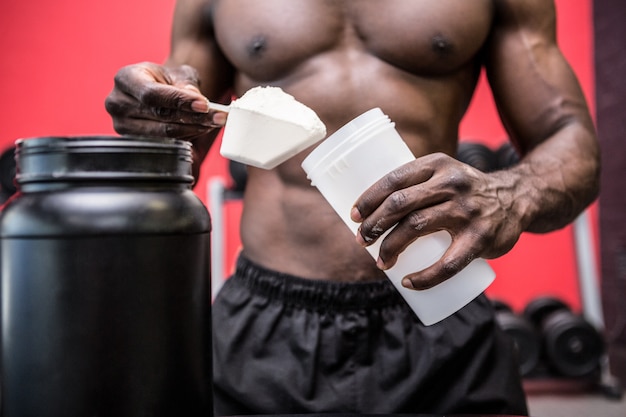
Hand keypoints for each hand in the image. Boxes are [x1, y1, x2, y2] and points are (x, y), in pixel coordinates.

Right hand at [105, 62, 226, 138]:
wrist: (154, 91)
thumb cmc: (165, 80)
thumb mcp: (177, 74)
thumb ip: (186, 84)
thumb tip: (196, 100)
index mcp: (125, 79)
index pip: (152, 94)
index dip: (179, 101)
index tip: (204, 105)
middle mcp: (117, 102)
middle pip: (160, 115)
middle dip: (193, 117)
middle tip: (219, 117)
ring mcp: (122, 125)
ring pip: (164, 133)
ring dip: (193, 129)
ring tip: (213, 122)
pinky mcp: (132, 142)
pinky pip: (164, 143)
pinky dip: (186, 137)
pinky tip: (200, 130)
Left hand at [350, 152, 524, 289]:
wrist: (518, 197)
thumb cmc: (467, 190)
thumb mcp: (444, 174)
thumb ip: (415, 185)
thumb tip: (371, 210)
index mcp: (437, 165)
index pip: (394, 179)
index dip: (369, 199)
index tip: (354, 216)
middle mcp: (451, 183)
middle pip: (400, 204)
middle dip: (373, 225)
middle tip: (361, 240)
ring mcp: (467, 210)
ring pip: (416, 227)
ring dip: (390, 247)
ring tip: (380, 262)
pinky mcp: (481, 238)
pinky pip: (448, 263)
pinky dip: (424, 277)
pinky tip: (408, 282)